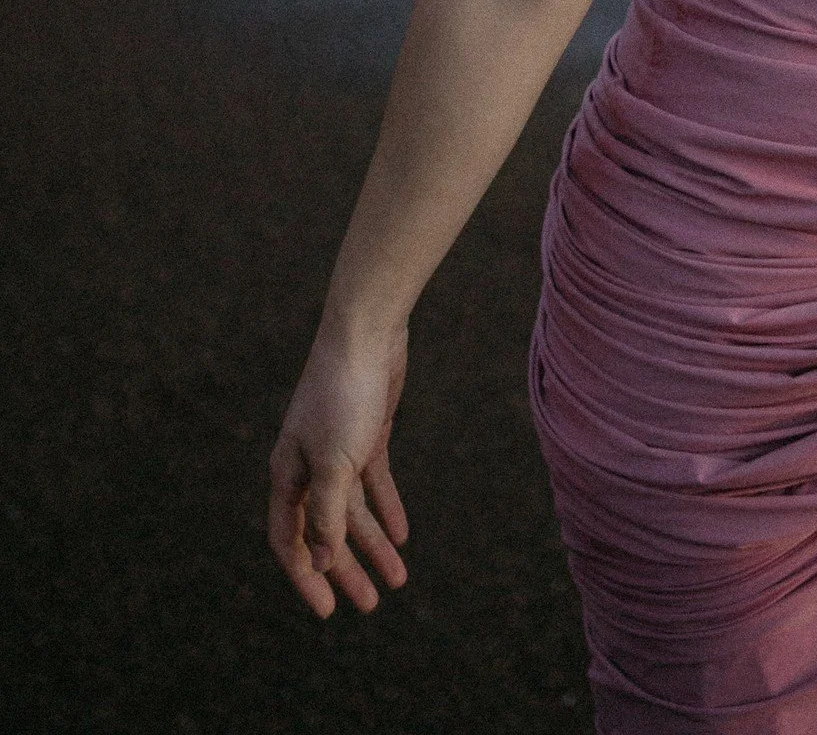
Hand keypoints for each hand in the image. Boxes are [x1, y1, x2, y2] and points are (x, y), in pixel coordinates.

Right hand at [267, 324, 410, 618]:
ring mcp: (338, 449)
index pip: (290, 539)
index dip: (307, 576)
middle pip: (326, 530)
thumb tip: (322, 564)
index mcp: (287, 473)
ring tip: (398, 578)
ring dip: (373, 544)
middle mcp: (308, 465)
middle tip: (371, 604)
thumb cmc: (342, 395)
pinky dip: (386, 508)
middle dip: (346, 569)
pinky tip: (402, 535)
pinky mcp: (366, 434)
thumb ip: (327, 514)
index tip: (329, 611)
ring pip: (353, 510)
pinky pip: (374, 483)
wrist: (367, 332)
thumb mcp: (335, 462)